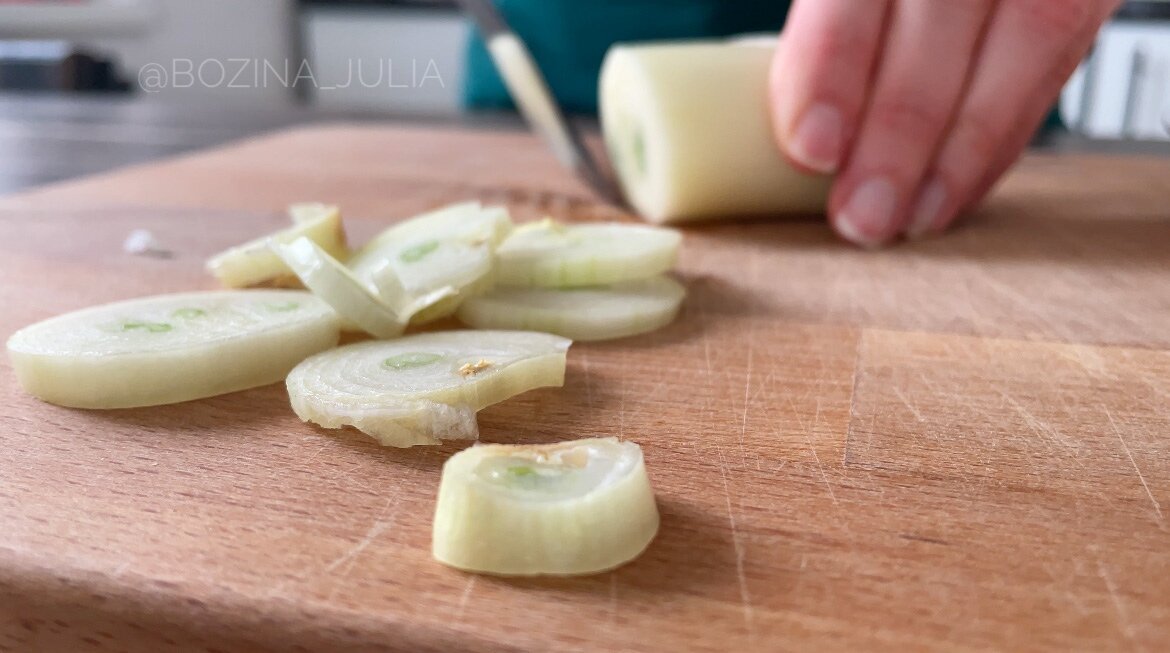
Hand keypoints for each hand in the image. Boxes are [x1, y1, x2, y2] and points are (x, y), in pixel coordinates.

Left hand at [769, 0, 1120, 246]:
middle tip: (863, 215)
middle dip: (899, 131)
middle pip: (942, 16)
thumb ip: (821, 37)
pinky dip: (1004, 136)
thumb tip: (795, 145)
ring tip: (913, 219)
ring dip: (962, 150)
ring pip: (1025, 39)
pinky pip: (1059, 59)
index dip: (833, 66)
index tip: (812, 149)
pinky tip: (957, 189)